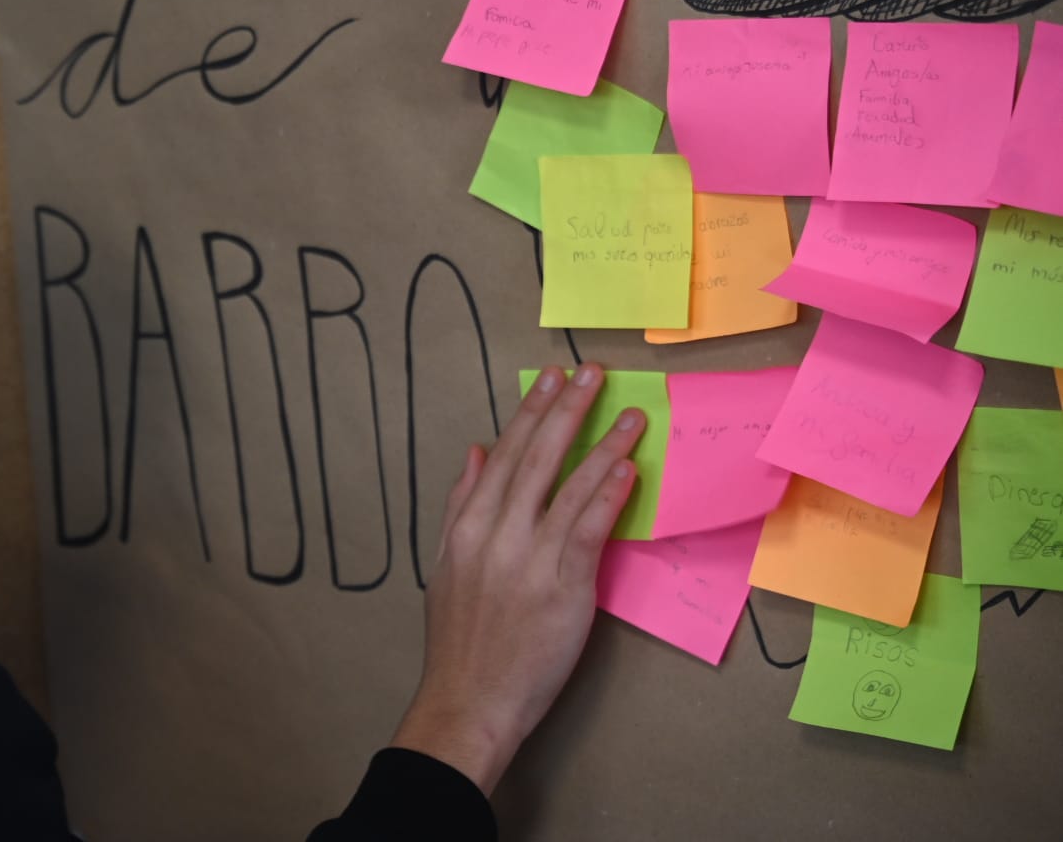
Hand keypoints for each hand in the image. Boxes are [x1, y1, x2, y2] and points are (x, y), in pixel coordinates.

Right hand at [388, 363, 644, 794]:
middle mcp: (495, 533)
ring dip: (601, 444)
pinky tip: (627, 468)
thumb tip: (474, 450)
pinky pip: (588, 529)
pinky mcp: (562, 587)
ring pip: (567, 486)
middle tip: (589, 372)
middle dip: (565, 409)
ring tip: (628, 413)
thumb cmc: (459, 640)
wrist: (468, 700)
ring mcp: (529, 559)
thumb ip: (459, 505)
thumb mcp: (443, 565)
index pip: (502, 454)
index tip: (550, 378)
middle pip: (535, 457)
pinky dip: (608, 495)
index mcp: (466, 526)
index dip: (529, 412)